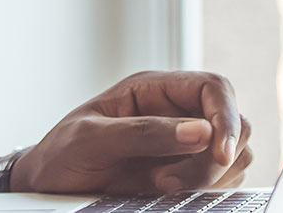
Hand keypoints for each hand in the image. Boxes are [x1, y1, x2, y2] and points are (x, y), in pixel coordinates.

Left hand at [11, 71, 252, 194]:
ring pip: (233, 155)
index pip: (213, 88)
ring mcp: (183, 144)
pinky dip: (207, 190)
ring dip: (210, 177)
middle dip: (216, 156)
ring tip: (160, 187)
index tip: (218, 152)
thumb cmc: (62, 154)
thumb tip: (200, 132)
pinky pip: (221, 180)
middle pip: (233, 123)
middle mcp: (174, 112)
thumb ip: (143, 132)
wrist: (49, 185)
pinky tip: (168, 193)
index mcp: (152, 90)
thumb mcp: (90, 139)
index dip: (225, 117)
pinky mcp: (186, 172)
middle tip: (172, 182)